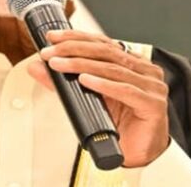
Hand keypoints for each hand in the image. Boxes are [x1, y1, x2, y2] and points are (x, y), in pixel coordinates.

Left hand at [27, 30, 169, 167]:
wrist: (139, 152)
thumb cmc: (120, 123)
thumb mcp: (89, 97)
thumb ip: (64, 81)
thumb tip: (37, 67)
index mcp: (132, 62)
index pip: (102, 43)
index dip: (76, 37)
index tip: (53, 37)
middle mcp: (144, 69)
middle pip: (106, 51)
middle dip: (74, 49)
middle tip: (51, 53)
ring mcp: (151, 86)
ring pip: (112, 68)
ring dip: (81, 65)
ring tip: (60, 65)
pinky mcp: (153, 104)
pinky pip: (125, 90)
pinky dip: (102, 84)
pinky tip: (85, 80)